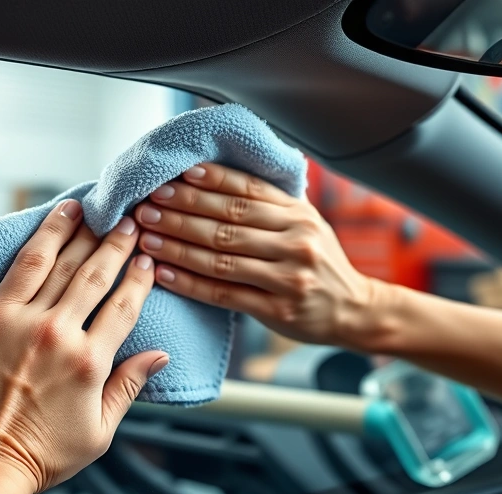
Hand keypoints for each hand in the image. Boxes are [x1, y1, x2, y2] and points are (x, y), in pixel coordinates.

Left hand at [0, 200, 168, 493]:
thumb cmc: (37, 454)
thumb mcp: (98, 432)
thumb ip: (128, 387)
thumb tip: (159, 355)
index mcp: (90, 363)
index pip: (124, 307)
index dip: (139, 278)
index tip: (147, 259)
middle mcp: (59, 335)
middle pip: (96, 276)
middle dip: (116, 245)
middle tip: (129, 222)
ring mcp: (22, 321)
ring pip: (59, 262)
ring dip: (81, 231)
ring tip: (95, 210)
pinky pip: (21, 267)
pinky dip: (42, 238)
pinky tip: (56, 219)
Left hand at [133, 162, 379, 347]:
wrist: (355, 310)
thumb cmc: (317, 262)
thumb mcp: (304, 223)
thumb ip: (268, 204)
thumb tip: (210, 176)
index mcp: (299, 214)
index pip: (246, 191)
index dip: (208, 181)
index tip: (174, 176)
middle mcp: (296, 241)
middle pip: (228, 221)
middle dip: (181, 211)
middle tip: (146, 205)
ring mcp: (288, 277)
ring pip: (222, 256)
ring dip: (178, 245)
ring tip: (146, 236)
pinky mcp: (278, 310)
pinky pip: (224, 294)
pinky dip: (190, 283)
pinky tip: (164, 273)